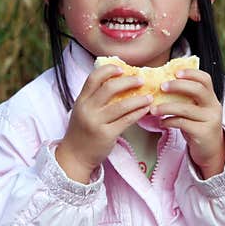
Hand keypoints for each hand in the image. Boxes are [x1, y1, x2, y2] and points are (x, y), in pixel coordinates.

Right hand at [56, 64, 153, 182]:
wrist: (75, 156)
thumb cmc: (82, 131)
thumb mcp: (82, 111)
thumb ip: (94, 98)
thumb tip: (118, 82)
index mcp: (81, 100)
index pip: (93, 78)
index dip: (108, 70)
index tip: (121, 69)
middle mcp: (87, 109)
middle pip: (109, 88)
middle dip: (128, 82)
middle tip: (141, 81)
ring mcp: (96, 122)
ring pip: (121, 105)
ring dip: (138, 99)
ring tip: (149, 96)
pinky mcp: (107, 135)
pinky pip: (126, 120)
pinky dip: (138, 113)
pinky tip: (146, 109)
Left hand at [149, 68, 224, 178]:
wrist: (210, 151)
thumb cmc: (198, 126)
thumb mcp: (196, 110)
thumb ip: (186, 98)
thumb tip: (161, 84)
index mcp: (211, 98)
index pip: (205, 79)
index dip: (191, 73)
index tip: (176, 72)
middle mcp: (213, 107)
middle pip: (198, 90)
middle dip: (178, 86)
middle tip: (161, 86)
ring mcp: (209, 120)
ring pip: (186, 109)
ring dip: (166, 107)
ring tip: (153, 109)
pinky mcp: (203, 133)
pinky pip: (182, 123)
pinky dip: (169, 121)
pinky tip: (162, 122)